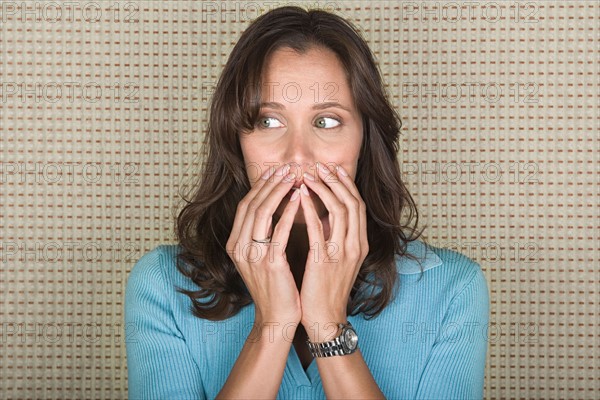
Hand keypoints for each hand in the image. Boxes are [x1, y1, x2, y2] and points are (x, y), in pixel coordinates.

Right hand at [226, 163, 302, 325]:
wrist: (276, 318)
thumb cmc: (274, 287)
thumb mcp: (261, 257)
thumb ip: (262, 234)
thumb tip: (275, 206)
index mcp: (235, 244)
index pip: (245, 206)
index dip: (260, 186)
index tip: (276, 171)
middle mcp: (239, 247)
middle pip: (252, 204)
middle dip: (270, 183)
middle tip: (287, 167)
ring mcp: (252, 255)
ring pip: (262, 212)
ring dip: (279, 191)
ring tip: (295, 177)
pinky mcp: (269, 263)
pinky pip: (278, 230)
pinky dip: (288, 212)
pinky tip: (300, 199)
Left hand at [297, 162, 368, 341]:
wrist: (325, 317)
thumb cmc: (327, 288)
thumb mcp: (338, 259)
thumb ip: (336, 236)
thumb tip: (324, 212)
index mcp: (360, 244)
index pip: (358, 206)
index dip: (347, 185)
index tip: (334, 169)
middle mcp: (355, 246)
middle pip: (352, 203)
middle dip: (337, 181)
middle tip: (321, 165)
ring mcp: (342, 253)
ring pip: (340, 210)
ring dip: (324, 189)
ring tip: (308, 175)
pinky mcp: (324, 261)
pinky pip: (319, 228)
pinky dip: (310, 208)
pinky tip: (299, 196)